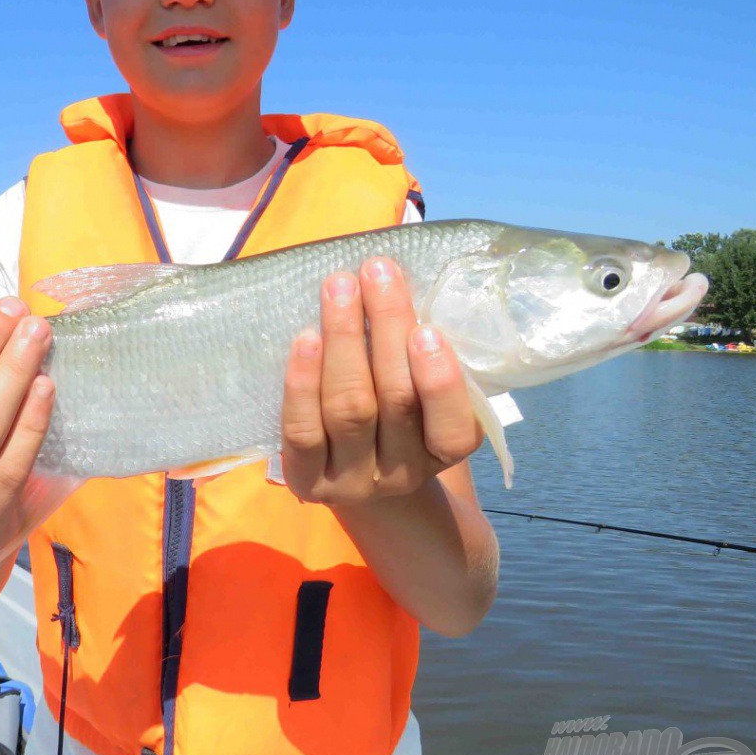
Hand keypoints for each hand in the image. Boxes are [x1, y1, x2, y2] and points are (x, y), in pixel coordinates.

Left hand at [280, 257, 483, 507]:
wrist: (355, 477)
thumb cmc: (395, 414)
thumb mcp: (423, 394)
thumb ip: (422, 353)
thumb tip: (398, 282)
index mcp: (443, 453)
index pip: (452, 429)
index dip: (440, 382)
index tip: (426, 329)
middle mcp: (402, 474)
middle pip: (396, 401)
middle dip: (387, 329)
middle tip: (377, 272)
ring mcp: (351, 482)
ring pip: (350, 409)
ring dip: (345, 340)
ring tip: (340, 288)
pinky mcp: (306, 482)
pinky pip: (303, 431)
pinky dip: (304, 383)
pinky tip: (306, 337)